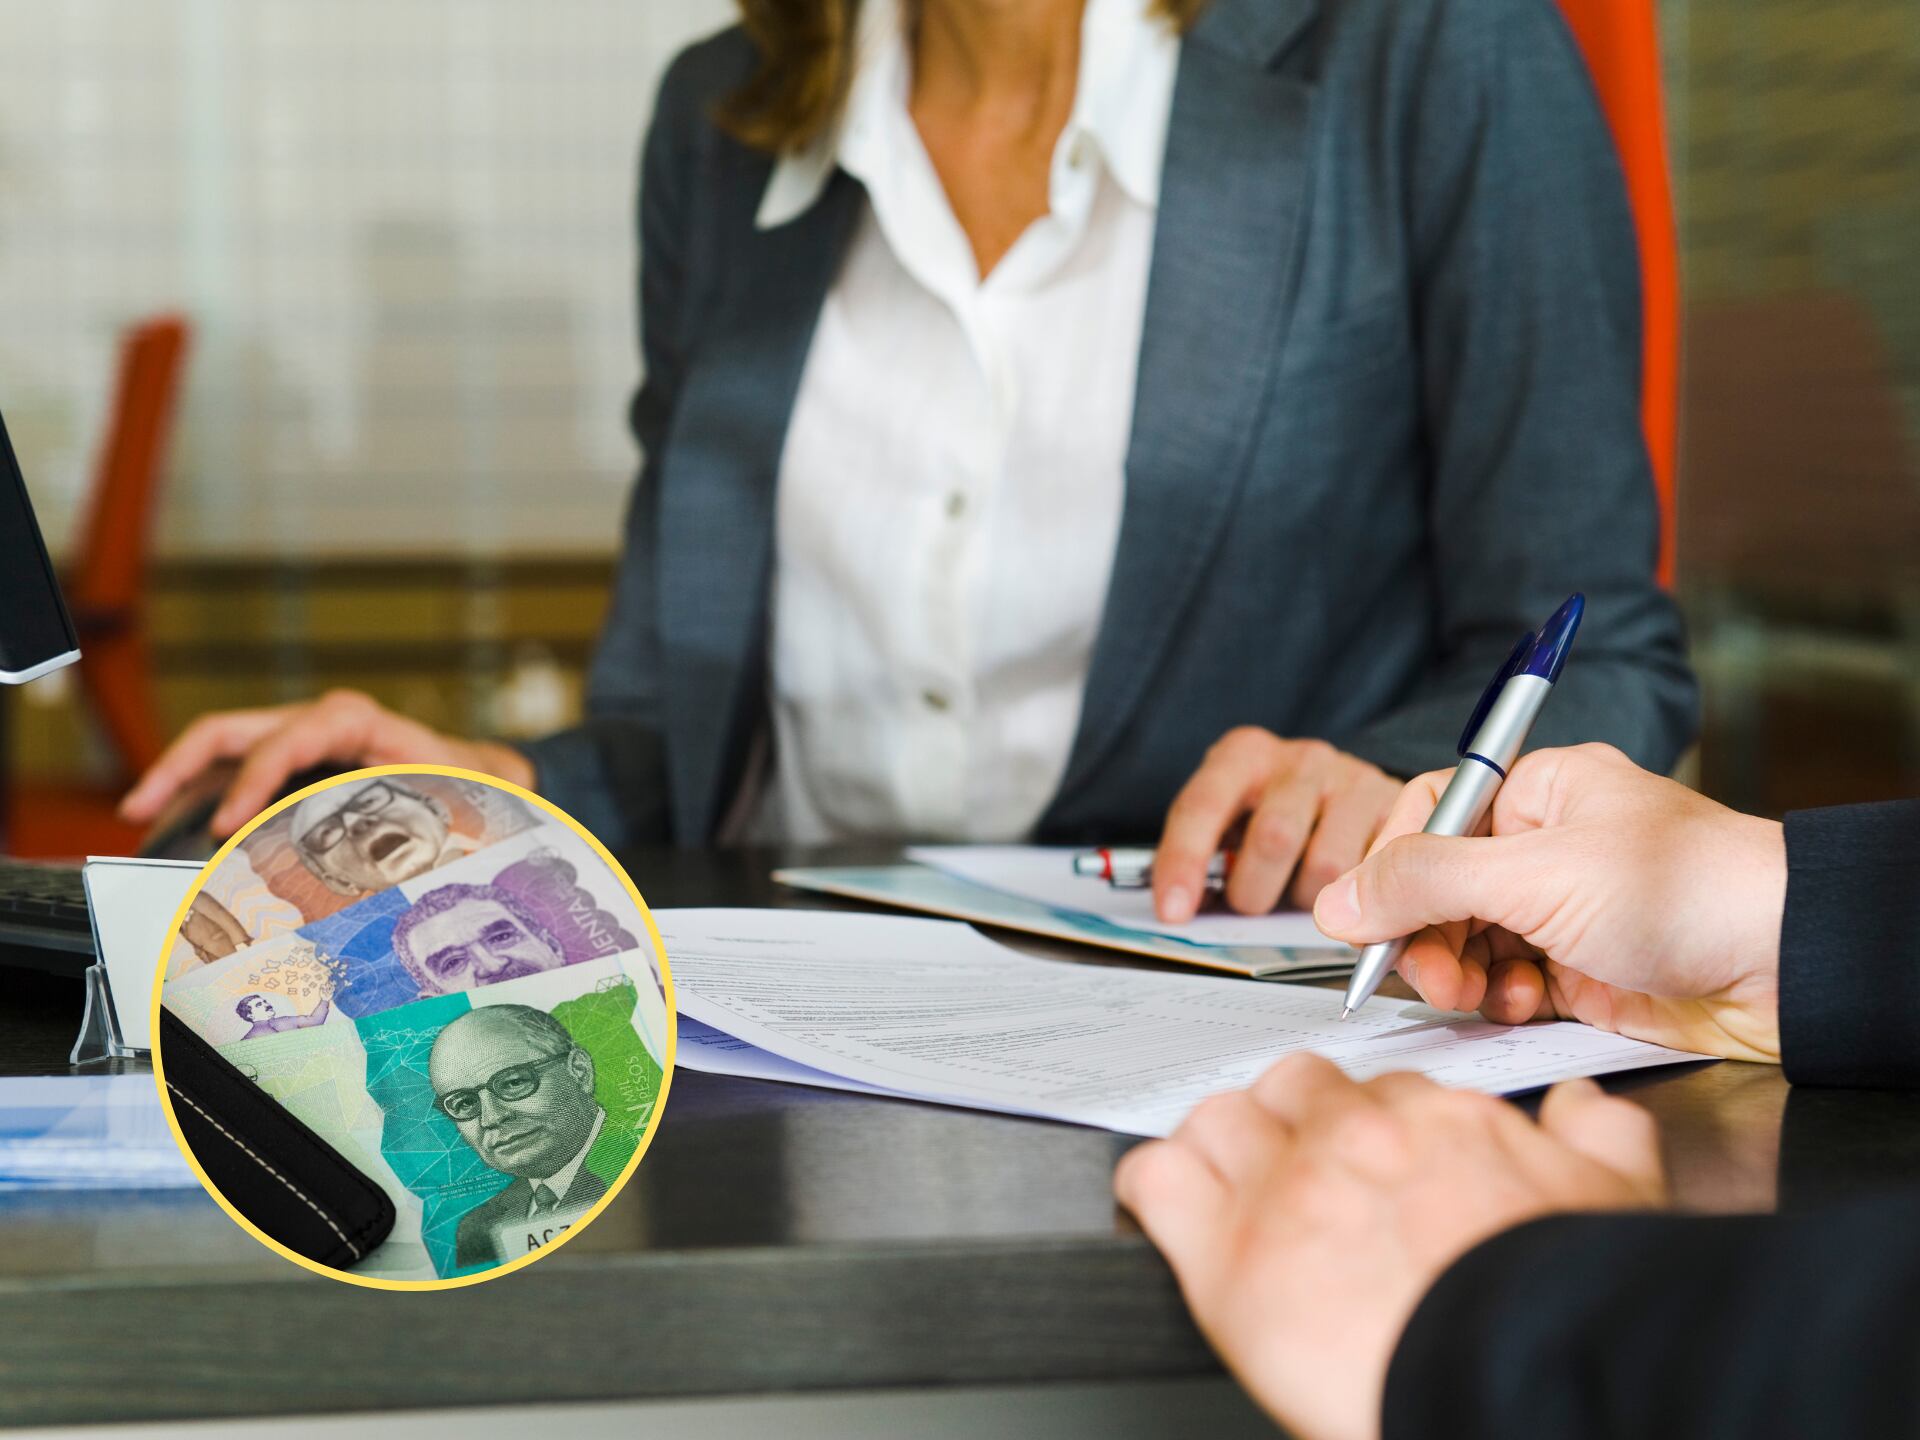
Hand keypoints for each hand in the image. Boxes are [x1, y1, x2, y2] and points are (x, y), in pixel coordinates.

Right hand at [119, 689, 534, 837]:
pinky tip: (176, 823)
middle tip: (141, 806)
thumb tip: (419, 844)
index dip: (254, 779)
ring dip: (177, 776)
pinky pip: (233, 768)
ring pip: (221, 745)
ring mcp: (299, 739)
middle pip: (231, 730)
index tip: (228, 824)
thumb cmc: (467, 781)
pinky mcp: (290, 763)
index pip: (290, 739)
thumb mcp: (454, 789)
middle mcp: (319, 722)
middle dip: (181, 764)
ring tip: (140, 813)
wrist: (480, 772)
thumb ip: (430, 806)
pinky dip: (200, 791)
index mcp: (356, 722)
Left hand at [1116, 1056, 1664, 1439]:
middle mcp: (1352, 1137)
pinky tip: (1168, 1207)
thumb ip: (1597, 1135)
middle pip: (1288, 1087)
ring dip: (1222, 1147)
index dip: (1366, 1123)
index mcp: (1436, 1121)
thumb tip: (1578, 1105)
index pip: (1375, 1086)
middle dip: (1289, 1121)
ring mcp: (1283, 1187)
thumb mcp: (1617, 1200)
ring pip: (1217, 1119)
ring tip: (1229, 1188)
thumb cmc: (1567, 1307)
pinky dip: (1154, 1186)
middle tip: (1296, 1171)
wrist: (1522, 1377)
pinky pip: (1158, 1179)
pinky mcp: (1225, 1253)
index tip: (1366, 1156)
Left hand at [1154, 730, 1399, 920]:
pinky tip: (1344, 890)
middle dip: (1254, 891)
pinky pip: (1373, 873)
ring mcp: (1351, 779)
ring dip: (1308, 900)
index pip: (1202, 806)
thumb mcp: (1230, 820)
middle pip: (1273, 838)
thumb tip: (1183, 910)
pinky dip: (1354, 899)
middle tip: (1253, 905)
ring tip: (1301, 891)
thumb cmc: (1272, 812)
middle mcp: (1299, 759)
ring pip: (1327, 866)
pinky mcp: (1396, 806)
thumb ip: (1207, 855)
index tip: (1173, 912)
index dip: (1184, 862)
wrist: (1344, 788)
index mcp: (1243, 755)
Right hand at [1313, 743, 1785, 1060]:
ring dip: (1458, 971)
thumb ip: (1424, 882)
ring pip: (1467, 940)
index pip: (1431, 814)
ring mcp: (1563, 911)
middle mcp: (1548, 846)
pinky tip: (1520, 1005)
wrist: (1789, 967)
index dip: (1394, 865)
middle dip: (1424, 932)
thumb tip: (1338, 900)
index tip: (1367, 914)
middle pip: (1440, 886)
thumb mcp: (1535, 875)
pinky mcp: (1581, 971)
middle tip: (1428, 972)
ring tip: (1476, 993)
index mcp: (1540, 791)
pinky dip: (1500, 999)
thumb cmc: (1687, 890)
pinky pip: (1506, 983)